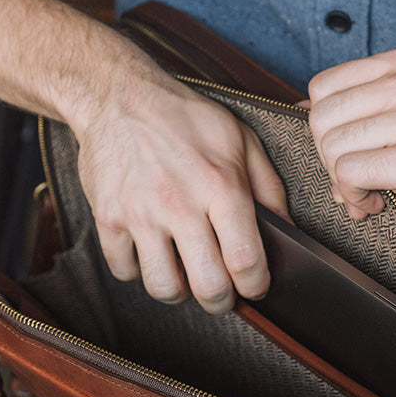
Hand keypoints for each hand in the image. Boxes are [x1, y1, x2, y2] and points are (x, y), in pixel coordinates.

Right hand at [72, 54, 287, 312]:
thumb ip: (268, 187)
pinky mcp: (108, 218)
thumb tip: (287, 230)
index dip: (256, 286)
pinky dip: (139, 271)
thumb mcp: (240, 139)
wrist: (116, 96)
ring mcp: (140, 214)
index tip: (255, 286)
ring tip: (185, 273)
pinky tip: (150, 252)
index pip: (246, 261)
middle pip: (208, 287)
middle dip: (221, 300)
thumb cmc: (183, 117)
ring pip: (164, 288)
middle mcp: (180, 204)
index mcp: (221, 186)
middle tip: (222, 291)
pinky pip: (125, 271)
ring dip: (180, 290)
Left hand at [307, 48, 395, 242]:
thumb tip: (300, 111)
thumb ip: (362, 107)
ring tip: (372, 193)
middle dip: (328, 158)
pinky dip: (354, 197)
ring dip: (342, 183)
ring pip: (331, 148)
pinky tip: (377, 203)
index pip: (322, 89)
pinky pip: (348, 174)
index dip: (327, 130)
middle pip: (320, 119)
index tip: (354, 153)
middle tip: (359, 180)